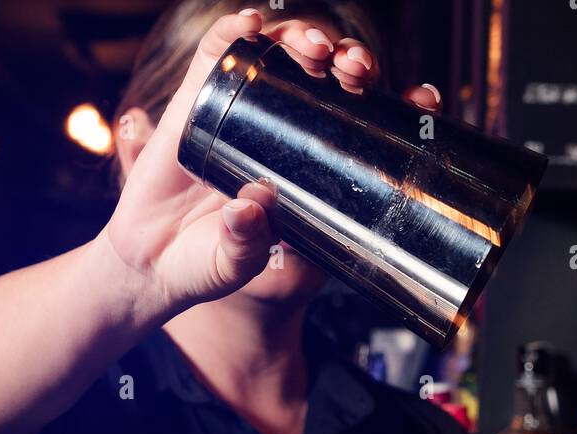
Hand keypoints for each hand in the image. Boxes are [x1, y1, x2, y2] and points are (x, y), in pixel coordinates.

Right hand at [105, 11, 441, 320]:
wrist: (154, 265)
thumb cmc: (208, 266)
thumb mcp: (238, 266)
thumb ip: (247, 246)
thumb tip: (249, 206)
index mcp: (314, 172)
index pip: (367, 127)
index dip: (399, 107)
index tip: (422, 100)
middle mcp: (284, 134)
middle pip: (331, 80)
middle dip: (352, 63)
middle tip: (356, 70)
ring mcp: (242, 112)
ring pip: (283, 57)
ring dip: (304, 39)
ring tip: (316, 50)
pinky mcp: (197, 102)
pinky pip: (217, 54)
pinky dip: (234, 31)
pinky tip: (250, 25)